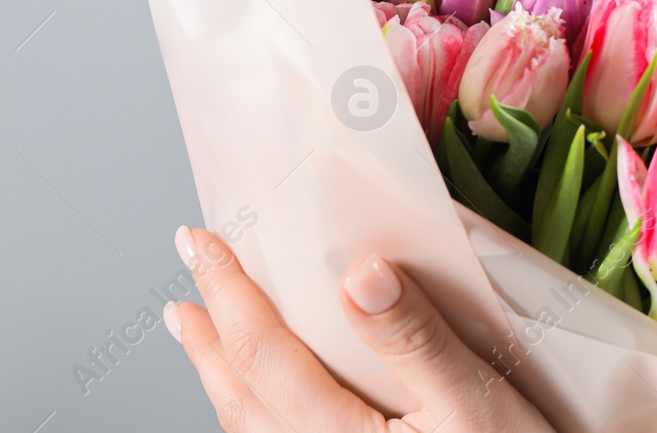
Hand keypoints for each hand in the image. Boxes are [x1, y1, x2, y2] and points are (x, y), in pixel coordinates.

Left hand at [165, 226, 553, 432]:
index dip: (227, 292)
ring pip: (252, 429)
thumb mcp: (477, 403)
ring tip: (203, 341)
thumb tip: (359, 273)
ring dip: (221, 378)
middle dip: (207, 340)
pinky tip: (266, 405)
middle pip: (240, 396)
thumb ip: (415, 340)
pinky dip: (254, 415)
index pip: (262, 352)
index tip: (201, 242)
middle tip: (180, 297)